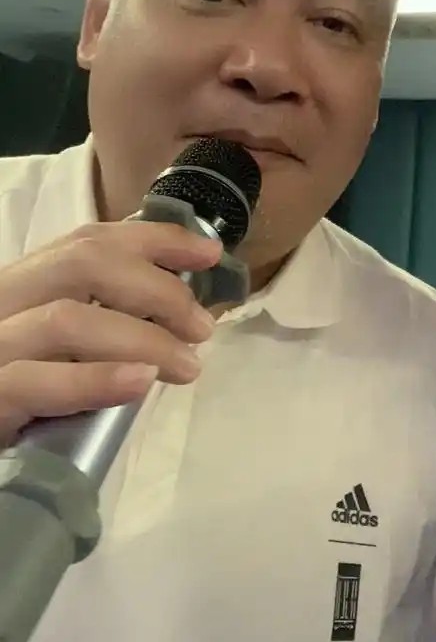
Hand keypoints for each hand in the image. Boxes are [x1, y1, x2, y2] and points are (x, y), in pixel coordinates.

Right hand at [0, 221, 222, 446]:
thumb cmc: (26, 400)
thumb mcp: (64, 350)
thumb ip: (107, 322)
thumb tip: (183, 314)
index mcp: (24, 284)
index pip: (90, 241)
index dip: (156, 240)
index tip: (210, 253)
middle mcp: (1, 301)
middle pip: (83, 263)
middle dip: (157, 288)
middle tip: (201, 327)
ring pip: (66, 319)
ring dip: (143, 338)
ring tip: (186, 366)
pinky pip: (36, 381)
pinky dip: (96, 378)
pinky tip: (140, 382)